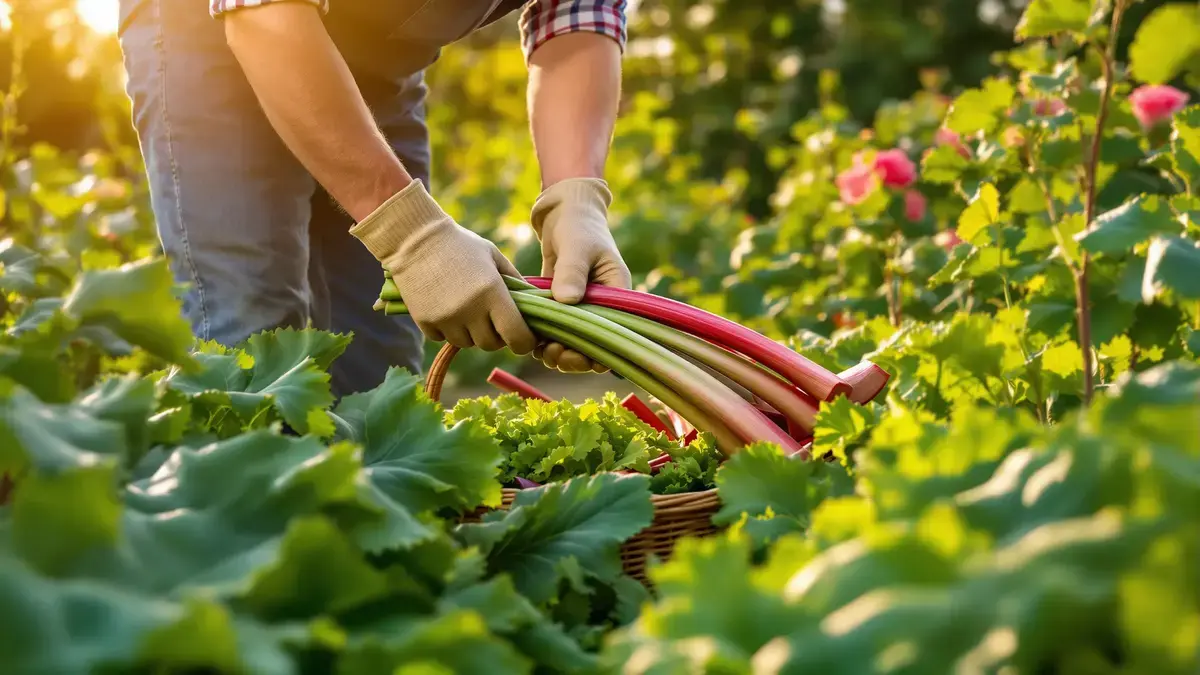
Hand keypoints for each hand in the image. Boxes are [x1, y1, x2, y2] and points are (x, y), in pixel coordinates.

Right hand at [350, 180, 537, 354]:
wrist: (415, 238)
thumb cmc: (461, 245)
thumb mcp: (494, 257)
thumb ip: (516, 281)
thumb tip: (536, 303)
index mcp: (492, 293)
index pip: (517, 336)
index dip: (524, 342)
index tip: (525, 338)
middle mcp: (470, 310)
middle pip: (492, 344)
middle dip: (496, 335)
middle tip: (493, 319)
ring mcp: (446, 318)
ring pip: (467, 343)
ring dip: (471, 333)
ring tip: (468, 310)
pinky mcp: (425, 322)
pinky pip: (443, 339)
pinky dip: (448, 329)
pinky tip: (446, 307)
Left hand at [530, 177, 631, 372]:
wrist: (564, 211)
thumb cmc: (577, 225)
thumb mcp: (577, 245)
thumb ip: (572, 271)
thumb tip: (568, 300)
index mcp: (616, 295)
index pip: (614, 337)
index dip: (594, 354)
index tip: (570, 352)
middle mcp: (602, 307)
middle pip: (593, 348)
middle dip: (572, 357)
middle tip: (550, 353)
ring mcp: (582, 308)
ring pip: (573, 344)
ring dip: (556, 352)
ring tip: (538, 348)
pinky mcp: (562, 306)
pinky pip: (557, 331)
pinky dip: (544, 338)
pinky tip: (530, 336)